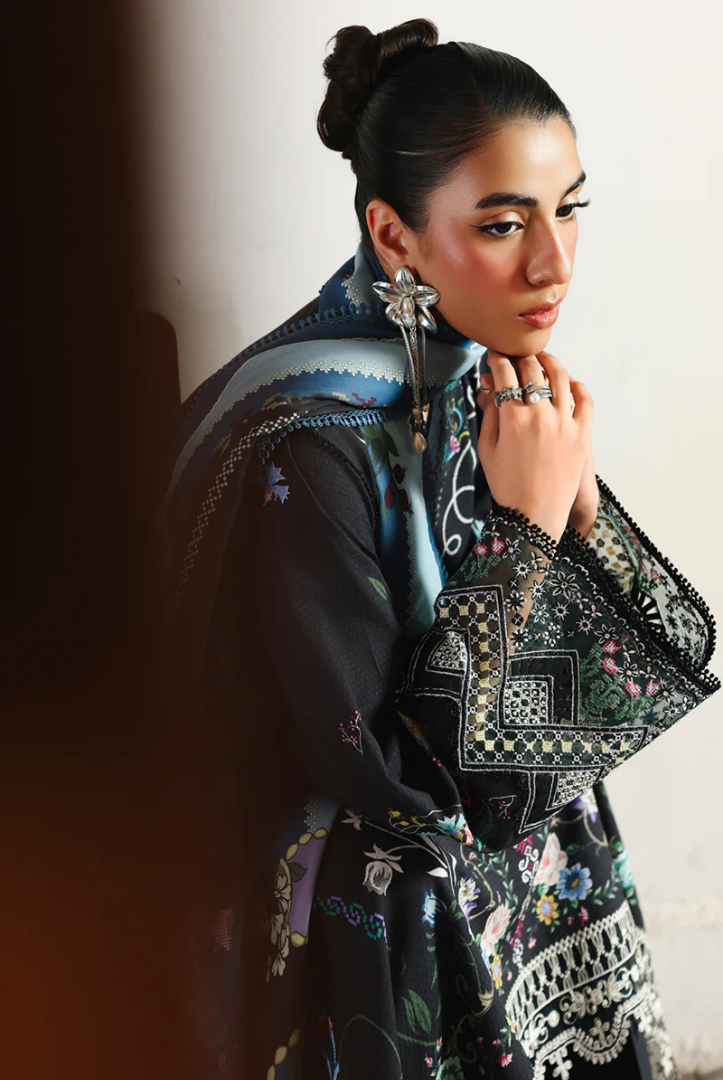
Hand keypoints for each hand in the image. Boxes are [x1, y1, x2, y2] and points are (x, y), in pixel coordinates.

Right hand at [479, 361, 597, 540]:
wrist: (534, 516)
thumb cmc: (507, 486)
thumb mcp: (487, 449)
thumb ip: (489, 414)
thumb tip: (490, 388)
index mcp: (513, 419)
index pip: (504, 374)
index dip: (496, 360)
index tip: (494, 356)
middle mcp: (541, 415)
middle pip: (532, 370)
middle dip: (520, 357)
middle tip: (515, 356)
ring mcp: (566, 423)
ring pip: (561, 377)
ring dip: (550, 362)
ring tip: (543, 359)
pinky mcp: (583, 434)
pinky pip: (585, 399)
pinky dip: (577, 386)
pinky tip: (569, 383)